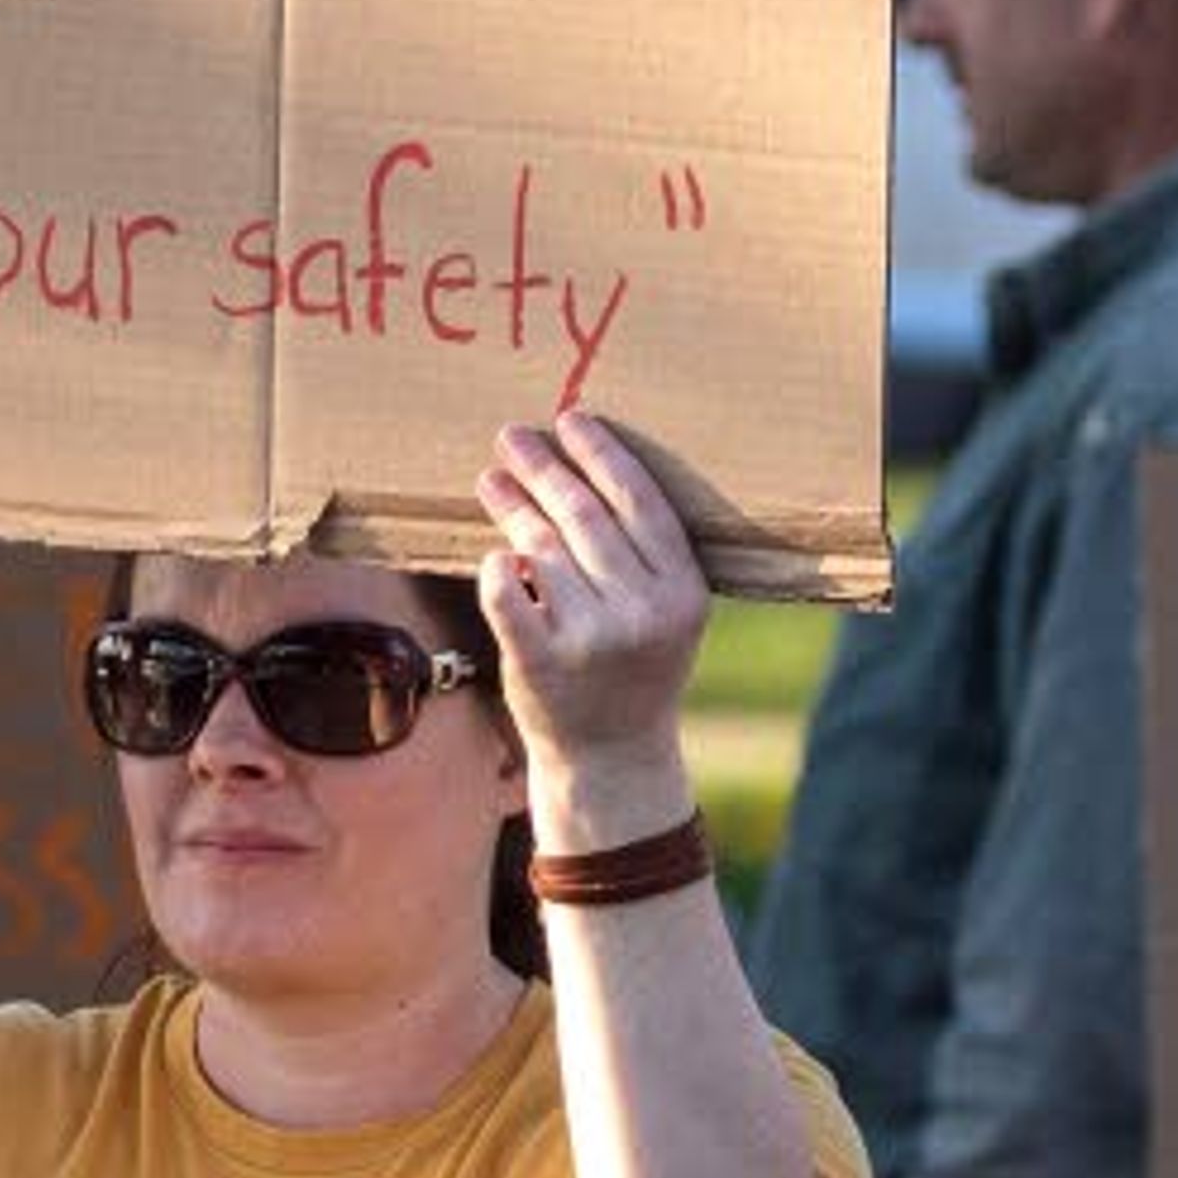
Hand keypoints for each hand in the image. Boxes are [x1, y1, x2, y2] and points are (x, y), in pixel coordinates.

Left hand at [474, 412, 706, 837]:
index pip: (640, 502)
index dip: (602, 454)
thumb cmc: (636, 670)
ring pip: (541, 549)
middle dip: (544, 467)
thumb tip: (588, 465)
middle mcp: (641, 613)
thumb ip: (646, 553)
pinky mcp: (540, 663)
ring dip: (512, 506)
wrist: (611, 757)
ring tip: (493, 480)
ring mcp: (589, 639)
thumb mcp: (669, 614)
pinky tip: (494, 554)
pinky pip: (505, 592)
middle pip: (584, 516)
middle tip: (513, 436)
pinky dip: (496, 568)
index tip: (571, 420)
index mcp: (685, 593)